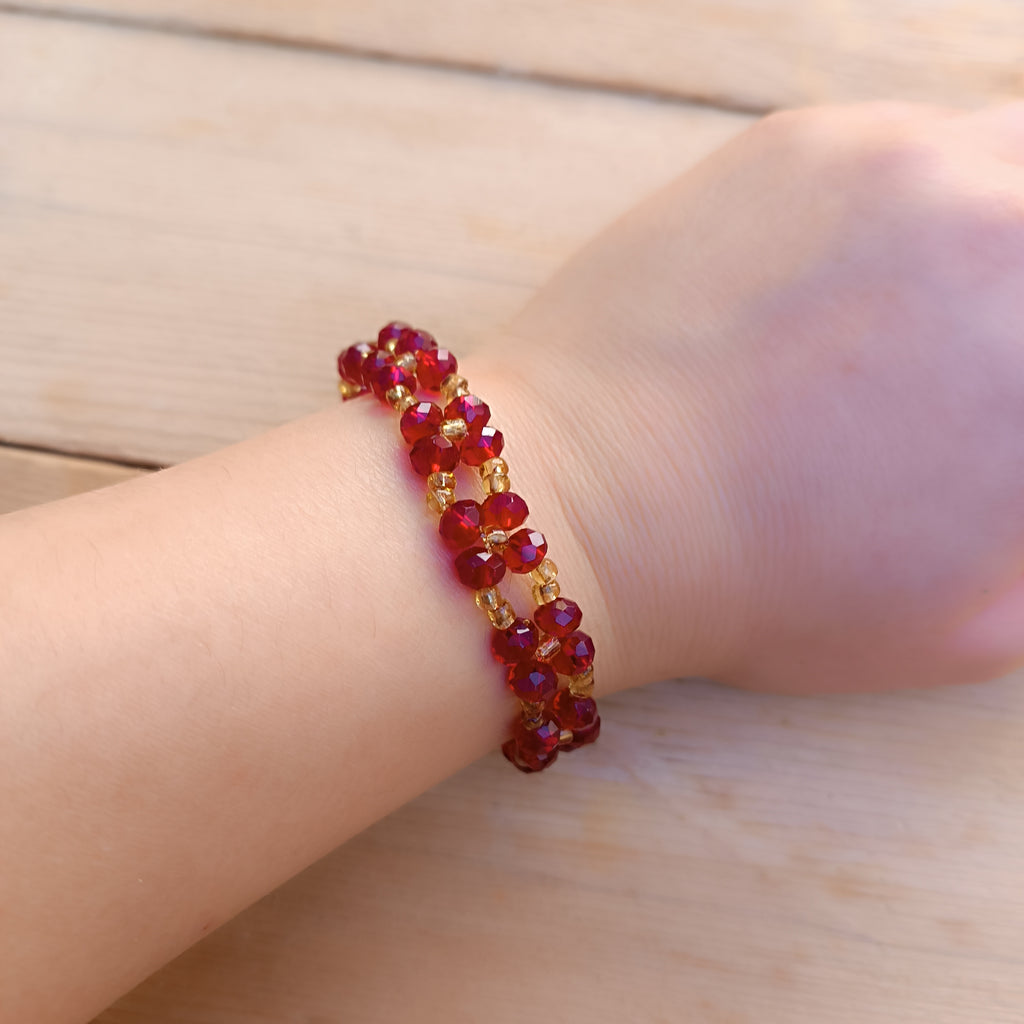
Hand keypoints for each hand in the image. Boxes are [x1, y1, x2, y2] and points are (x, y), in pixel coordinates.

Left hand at [472, 102, 1023, 695]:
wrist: (583, 508)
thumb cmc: (762, 592)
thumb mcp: (969, 628)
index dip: (1018, 393)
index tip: (992, 411)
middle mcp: (1005, 236)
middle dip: (1016, 303)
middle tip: (971, 354)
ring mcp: (902, 168)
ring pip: (1008, 160)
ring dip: (993, 225)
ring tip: (923, 307)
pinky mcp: (801, 144)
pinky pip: (911, 139)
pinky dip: (912, 193)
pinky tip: (854, 265)